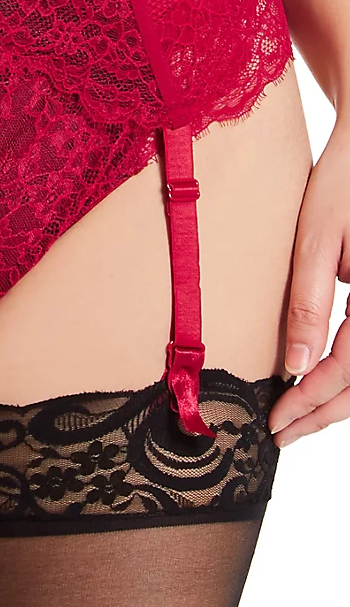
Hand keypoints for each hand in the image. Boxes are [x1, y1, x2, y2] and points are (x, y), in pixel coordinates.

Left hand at [268, 119, 349, 447]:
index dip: (312, 401)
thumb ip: (308, 303)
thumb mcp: (317, 240)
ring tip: (301, 419)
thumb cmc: (344, 185)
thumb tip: (295, 367)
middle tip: (284, 434)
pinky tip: (326, 385)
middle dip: (326, 413)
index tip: (276, 423)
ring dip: (342, 400)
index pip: (347, 368)